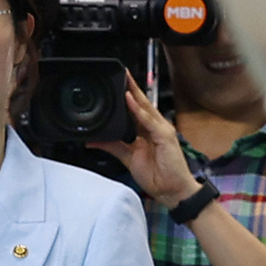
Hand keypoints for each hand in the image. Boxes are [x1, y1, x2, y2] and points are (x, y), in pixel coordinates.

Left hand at [115, 76, 198, 207]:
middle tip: (121, 73)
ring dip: (134, 93)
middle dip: (131, 88)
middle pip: (141, 104)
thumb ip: (112, 147)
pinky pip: (149, 120)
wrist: (171, 191)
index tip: (117, 84)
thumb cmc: (157, 176)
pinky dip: (138, 110)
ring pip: (146, 108)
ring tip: (124, 80)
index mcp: (147, 131)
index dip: (127, 96)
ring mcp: (162, 130)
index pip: (135, 109)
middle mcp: (155, 128)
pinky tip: (130, 100)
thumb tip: (93, 141)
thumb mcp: (128, 158)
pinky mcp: (165, 136)